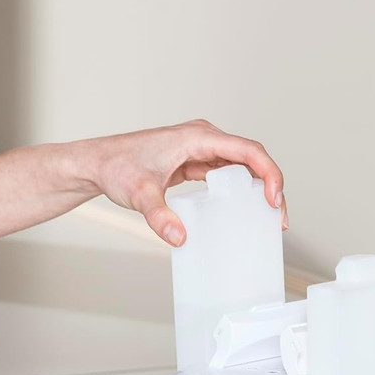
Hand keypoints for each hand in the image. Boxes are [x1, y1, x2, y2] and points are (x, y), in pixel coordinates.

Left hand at [86, 119, 287, 245]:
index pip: (248, 150)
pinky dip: (243, 189)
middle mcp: (204, 138)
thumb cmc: (116, 166)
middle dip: (271, 185)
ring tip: (269, 216)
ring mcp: (201, 149)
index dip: (268, 173)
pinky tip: (246, 209)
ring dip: (260, 188)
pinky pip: (229, 172)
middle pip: (252, 158)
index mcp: (198, 137)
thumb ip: (158, 215)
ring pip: (243, 165)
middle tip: (277, 218)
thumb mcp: (138, 194)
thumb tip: (179, 238)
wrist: (97, 163)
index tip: (272, 200)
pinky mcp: (196, 161)